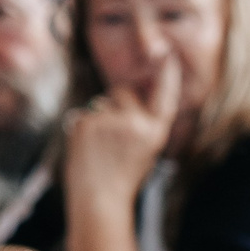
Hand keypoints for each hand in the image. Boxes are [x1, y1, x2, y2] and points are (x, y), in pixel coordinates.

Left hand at [61, 54, 181, 203]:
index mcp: (155, 132)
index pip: (164, 96)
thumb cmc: (124, 177)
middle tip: (113, 135)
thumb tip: (121, 96)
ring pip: (101, 102)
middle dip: (117, 103)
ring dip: (99, 116)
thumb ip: (142, 122)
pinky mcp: (85, 123)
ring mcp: (109, 122)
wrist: (99, 198)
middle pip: (123, 92)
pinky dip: (83, 127)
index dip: (166, 73)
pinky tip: (87, 148)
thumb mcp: (146, 149)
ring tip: (100, 147)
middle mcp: (136, 124)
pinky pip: (83, 113)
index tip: (165, 52)